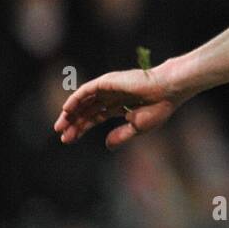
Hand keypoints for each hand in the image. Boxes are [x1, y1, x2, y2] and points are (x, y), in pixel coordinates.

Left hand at [54, 63, 190, 148]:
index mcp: (120, 106)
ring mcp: (109, 88)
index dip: (82, 128)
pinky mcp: (107, 82)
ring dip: (71, 113)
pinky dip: (75, 99)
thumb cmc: (159, 107)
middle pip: (87, 110)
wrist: (168, 90)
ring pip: (84, 101)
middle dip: (74, 123)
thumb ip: (121, 135)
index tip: (69, 139)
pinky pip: (86, 91)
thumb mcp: (138, 127)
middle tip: (63, 136)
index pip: (95, 116)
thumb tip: (106, 145)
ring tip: (60, 126)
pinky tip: (67, 110)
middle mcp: (112, 96)